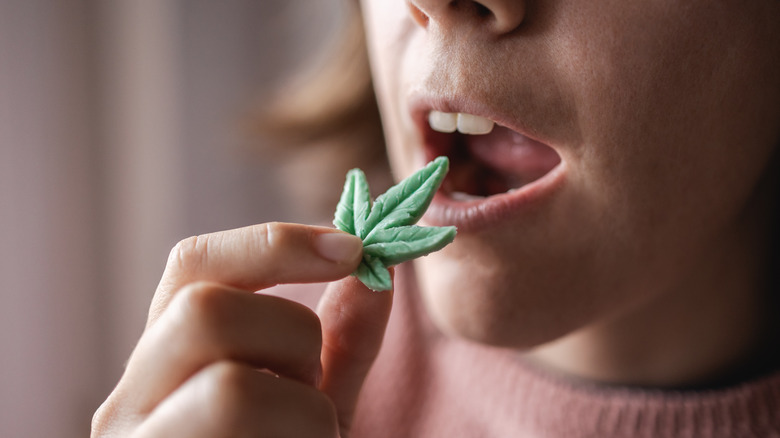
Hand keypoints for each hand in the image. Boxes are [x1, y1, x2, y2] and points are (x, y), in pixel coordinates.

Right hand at [91, 222, 392, 437]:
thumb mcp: (310, 402)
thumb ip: (341, 344)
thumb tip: (380, 274)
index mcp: (164, 362)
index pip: (194, 266)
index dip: (276, 242)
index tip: (354, 248)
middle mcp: (129, 403)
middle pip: (206, 311)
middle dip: (292, 339)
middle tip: (311, 386)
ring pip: (231, 389)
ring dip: (303, 413)